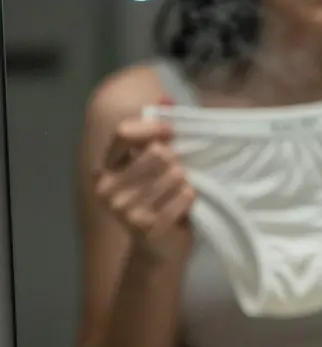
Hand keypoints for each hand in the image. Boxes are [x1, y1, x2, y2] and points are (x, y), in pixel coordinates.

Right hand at [93, 98, 195, 261]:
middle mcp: (107, 187)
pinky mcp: (144, 226)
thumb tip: (166, 97)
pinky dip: (191, 198)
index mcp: (106, 167)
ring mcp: (123, 208)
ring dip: (185, 180)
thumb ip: (159, 130)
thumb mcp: (157, 164)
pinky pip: (184, 196)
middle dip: (176, 161)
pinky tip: (185, 205)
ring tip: (180, 191)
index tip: (171, 133)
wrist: (160, 249)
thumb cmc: (161, 199)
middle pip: (157, 153)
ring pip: (174, 174)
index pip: (126, 132)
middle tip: (178, 175)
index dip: (153, 127)